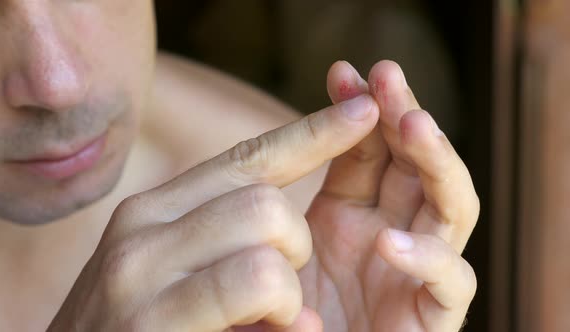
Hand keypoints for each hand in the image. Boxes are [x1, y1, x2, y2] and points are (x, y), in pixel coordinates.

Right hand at [47, 85, 380, 330]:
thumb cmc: (135, 331)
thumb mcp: (170, 269)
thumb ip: (215, 230)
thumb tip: (285, 206)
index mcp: (154, 210)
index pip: (247, 157)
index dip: (313, 133)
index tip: (362, 111)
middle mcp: (141, 227)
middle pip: (265, 196)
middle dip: (295, 244)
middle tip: (277, 290)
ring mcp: (140, 271)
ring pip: (265, 225)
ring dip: (287, 282)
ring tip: (264, 318)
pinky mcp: (150, 317)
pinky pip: (254, 280)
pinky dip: (281, 311)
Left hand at [298, 60, 478, 330]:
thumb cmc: (273, 311)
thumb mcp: (274, 244)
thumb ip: (279, 200)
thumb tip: (280, 144)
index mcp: (350, 212)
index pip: (369, 150)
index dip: (362, 110)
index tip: (342, 73)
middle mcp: (389, 233)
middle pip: (416, 164)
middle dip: (406, 116)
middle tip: (387, 76)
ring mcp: (415, 273)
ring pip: (452, 208)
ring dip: (437, 162)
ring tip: (412, 124)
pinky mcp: (431, 319)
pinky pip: (452, 283)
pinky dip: (430, 259)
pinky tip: (388, 242)